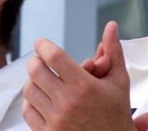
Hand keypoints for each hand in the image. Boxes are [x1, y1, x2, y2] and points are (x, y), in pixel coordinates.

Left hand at [23, 22, 147, 130]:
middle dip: (36, 61)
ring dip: (33, 81)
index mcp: (85, 86)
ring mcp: (56, 120)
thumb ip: (113, 51)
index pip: (54, 57)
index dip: (43, 45)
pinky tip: (41, 98)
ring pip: (29, 90)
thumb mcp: (119, 81)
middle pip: (36, 71)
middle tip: (40, 59)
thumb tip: (111, 26)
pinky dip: (30, 101)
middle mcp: (68, 103)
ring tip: (41, 78)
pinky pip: (28, 111)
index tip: (41, 42)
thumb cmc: (116, 113)